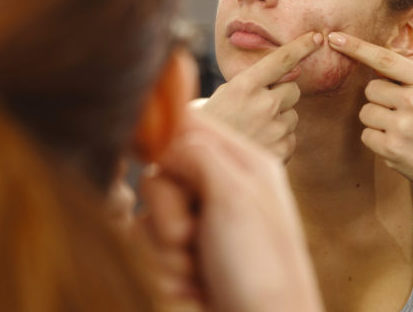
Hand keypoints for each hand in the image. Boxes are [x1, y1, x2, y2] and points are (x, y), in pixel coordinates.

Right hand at [140, 111, 323, 311]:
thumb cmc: (260, 270)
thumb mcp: (234, 198)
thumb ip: (199, 153)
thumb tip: (167, 133)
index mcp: (244, 163)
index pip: (192, 124)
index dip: (167, 140)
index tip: (156, 162)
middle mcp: (224, 188)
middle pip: (163, 171)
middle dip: (166, 210)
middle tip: (189, 237)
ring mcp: (206, 223)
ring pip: (152, 212)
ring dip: (165, 249)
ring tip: (196, 271)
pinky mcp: (190, 256)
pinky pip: (152, 246)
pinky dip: (167, 270)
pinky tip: (193, 288)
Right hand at [192, 31, 322, 160]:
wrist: (202, 162)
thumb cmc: (211, 125)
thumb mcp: (223, 95)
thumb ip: (251, 84)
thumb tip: (281, 78)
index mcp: (245, 86)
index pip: (281, 60)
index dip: (301, 46)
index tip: (316, 37)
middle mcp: (263, 104)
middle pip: (293, 90)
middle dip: (282, 96)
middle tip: (261, 107)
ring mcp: (275, 129)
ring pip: (292, 116)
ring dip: (279, 120)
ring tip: (255, 130)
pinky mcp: (282, 150)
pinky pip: (291, 138)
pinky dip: (279, 141)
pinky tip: (258, 144)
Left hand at [327, 31, 412, 200]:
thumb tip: (380, 56)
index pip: (385, 59)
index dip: (357, 47)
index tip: (335, 38)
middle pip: (371, 88)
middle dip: (380, 100)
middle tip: (406, 115)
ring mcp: (403, 125)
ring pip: (365, 111)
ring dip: (378, 121)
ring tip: (405, 131)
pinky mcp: (391, 148)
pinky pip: (366, 134)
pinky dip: (378, 140)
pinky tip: (400, 146)